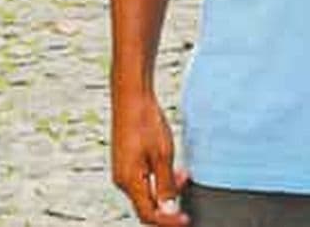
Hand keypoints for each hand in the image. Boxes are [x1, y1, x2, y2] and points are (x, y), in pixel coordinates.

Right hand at [111, 90, 189, 224]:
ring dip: (165, 189)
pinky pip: (142, 179)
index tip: (186, 220)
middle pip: (146, 206)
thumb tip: (169, 210)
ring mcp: (122, 170)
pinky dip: (158, 178)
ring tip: (183, 175)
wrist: (131, 96)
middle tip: (187, 195)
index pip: (148, 214)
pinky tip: (171, 167)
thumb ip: (166, 184)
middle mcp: (122, 179)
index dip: (168, 221)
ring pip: (145, 192)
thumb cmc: (145, 120)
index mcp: (129, 181)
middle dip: (168, 205)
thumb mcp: (162, 154)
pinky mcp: (125, 161)